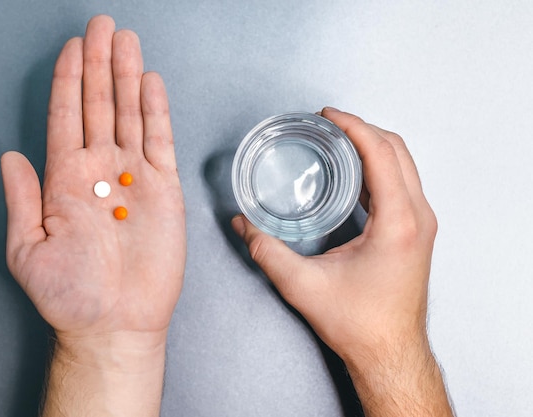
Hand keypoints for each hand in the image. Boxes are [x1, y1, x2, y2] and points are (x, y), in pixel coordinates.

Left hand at [1, 15, 184, 351]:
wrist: (114, 322)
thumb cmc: (71, 294)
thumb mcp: (28, 249)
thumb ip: (21, 199)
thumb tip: (11, 155)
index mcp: (65, 179)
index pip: (66, 116)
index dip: (69, 80)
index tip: (72, 46)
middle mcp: (99, 170)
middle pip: (99, 105)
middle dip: (99, 64)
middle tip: (101, 26)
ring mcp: (133, 177)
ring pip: (130, 115)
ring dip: (126, 77)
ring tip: (124, 41)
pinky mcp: (163, 190)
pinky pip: (159, 142)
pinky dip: (155, 112)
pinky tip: (149, 83)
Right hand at [233, 108, 452, 415]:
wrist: (390, 353)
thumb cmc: (361, 324)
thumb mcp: (303, 286)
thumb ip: (266, 252)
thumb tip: (243, 225)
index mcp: (399, 222)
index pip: (381, 153)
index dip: (353, 126)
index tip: (329, 116)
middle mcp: (417, 218)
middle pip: (397, 150)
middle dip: (362, 128)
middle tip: (329, 123)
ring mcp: (421, 224)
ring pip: (403, 164)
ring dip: (372, 146)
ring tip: (338, 140)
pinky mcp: (415, 232)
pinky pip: (401, 183)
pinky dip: (378, 167)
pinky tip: (352, 172)